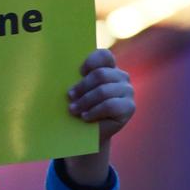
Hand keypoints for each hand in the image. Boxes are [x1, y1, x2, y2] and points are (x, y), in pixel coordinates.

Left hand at [62, 48, 134, 187]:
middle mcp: (121, 77)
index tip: (79, 72)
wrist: (90, 134)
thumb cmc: (81, 108)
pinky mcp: (129, 107)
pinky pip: (110, 105)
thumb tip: (60, 73)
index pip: (104, 56)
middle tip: (69, 96)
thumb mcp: (78, 92)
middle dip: (82, 86)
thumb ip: (76, 80)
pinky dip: (94, 111)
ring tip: (73, 110)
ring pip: (103, 90)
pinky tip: (85, 117)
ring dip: (85, 101)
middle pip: (101, 74)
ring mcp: (127, 91)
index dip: (91, 62)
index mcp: (109, 68)